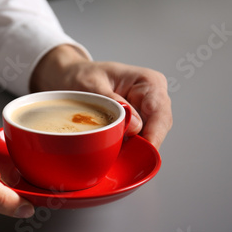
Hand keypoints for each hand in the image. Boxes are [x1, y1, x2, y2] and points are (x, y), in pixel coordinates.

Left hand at [30, 45, 171, 148]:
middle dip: (142, 144)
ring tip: (112, 153)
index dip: (154, 135)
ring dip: (132, 147)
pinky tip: (112, 149)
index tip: (143, 151)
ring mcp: (145, 110)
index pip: (159, 113)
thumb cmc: (82, 75)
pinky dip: (126, 146)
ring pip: (148, 136)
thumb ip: (115, 104)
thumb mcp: (92, 85)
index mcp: (149, 82)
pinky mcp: (135, 121)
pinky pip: (136, 138)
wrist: (71, 76)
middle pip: (157, 128)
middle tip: (121, 157)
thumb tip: (136, 127)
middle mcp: (153, 96)